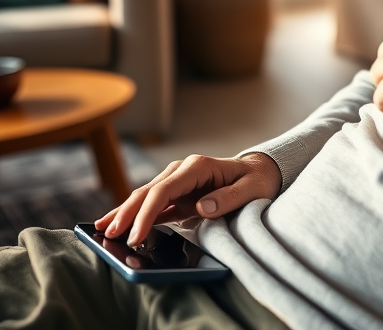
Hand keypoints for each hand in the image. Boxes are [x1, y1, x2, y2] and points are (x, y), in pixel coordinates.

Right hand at [94, 152, 281, 248]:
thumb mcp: (252, 189)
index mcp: (198, 167)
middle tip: (108, 235)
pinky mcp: (177, 194)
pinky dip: (135, 216)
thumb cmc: (257, 180)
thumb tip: (202, 207)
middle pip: (147, 192)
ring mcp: (177, 181)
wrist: (260, 172)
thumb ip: (229, 197)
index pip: (164, 190)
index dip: (147, 213)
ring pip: (144, 197)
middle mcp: (182, 171)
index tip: (136, 236)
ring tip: (101, 229)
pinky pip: (152, 205)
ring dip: (124, 213)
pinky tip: (119, 226)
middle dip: (127, 213)